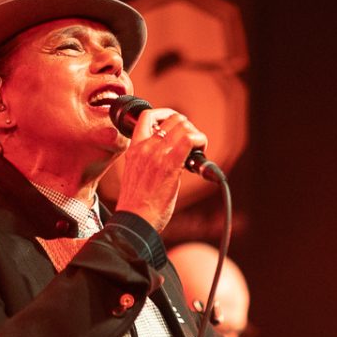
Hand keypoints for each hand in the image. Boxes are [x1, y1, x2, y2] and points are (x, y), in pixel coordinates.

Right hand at [109, 106, 207, 233]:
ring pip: (183, 125)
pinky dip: (201, 141)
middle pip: (172, 118)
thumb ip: (147, 162)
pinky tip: (202, 151)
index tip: (177, 128)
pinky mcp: (170, 164)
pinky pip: (190, 139)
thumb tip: (168, 159)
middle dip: (187, 127)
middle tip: (191, 145)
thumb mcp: (136, 175)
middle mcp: (145, 147)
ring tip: (197, 150)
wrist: (134, 220)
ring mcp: (157, 154)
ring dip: (196, 135)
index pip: (147, 115)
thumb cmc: (137, 206)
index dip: (167, 115)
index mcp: (134, 148)